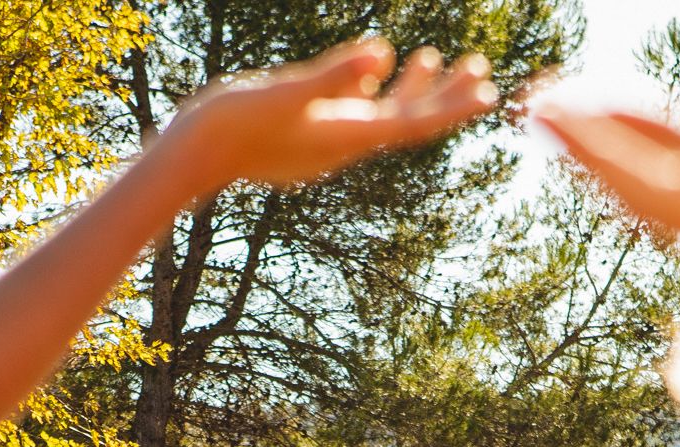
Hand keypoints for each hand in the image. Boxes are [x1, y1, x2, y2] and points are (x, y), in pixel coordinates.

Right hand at [172, 41, 498, 192]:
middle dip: (445, 95)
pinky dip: (372, 92)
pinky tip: (375, 71)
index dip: (451, 106)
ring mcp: (325, 143)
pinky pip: (352, 115)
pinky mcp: (307, 137)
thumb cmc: (232, 124)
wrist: (191, 160)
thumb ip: (333, 74)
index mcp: (344, 135)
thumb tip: (381, 53)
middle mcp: (342, 143)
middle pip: (407, 120)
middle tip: (481, 68)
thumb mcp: (285, 93)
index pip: (412, 122)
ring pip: (381, 115)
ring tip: (435, 56)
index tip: (488, 91)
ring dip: (411, 88)